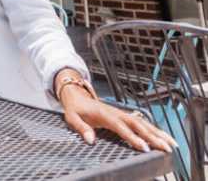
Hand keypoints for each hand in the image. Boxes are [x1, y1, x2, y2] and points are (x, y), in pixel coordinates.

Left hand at [60, 85, 176, 152]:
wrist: (76, 94)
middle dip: (153, 137)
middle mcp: (117, 113)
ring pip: (143, 123)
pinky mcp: (125, 116)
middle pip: (138, 125)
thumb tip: (90, 139)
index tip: (144, 147)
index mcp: (105, 114)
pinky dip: (154, 130)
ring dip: (158, 133)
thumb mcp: (72, 117)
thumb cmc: (75, 108)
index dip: (133, 137)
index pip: (121, 127)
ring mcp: (122, 113)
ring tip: (172, 144)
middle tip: (166, 148)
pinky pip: (142, 123)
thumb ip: (81, 128)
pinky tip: (164, 138)